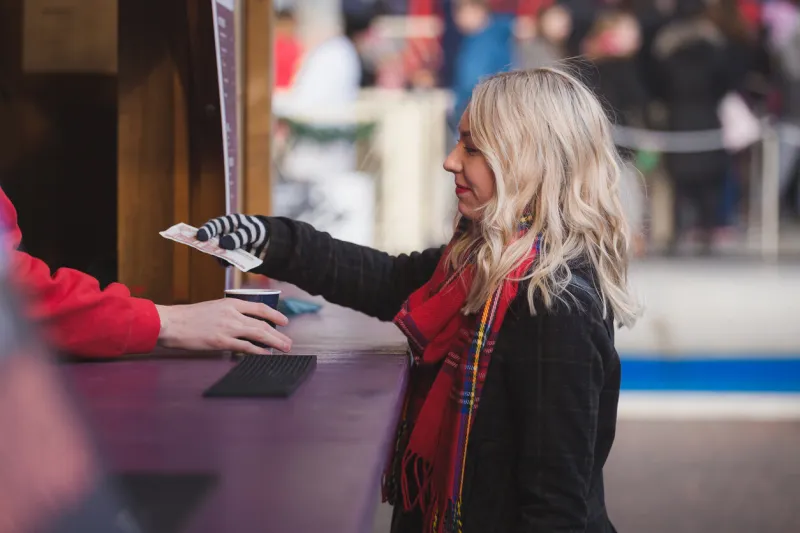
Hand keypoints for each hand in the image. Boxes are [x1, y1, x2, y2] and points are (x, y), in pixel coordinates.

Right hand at [155, 299, 291, 353]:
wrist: (171, 323)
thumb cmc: (188, 317)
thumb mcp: (213, 308)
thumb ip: (229, 314)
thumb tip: (243, 325)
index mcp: (229, 303)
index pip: (259, 307)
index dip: (275, 314)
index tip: (284, 321)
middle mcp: (232, 313)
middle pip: (262, 323)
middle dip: (278, 333)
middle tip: (288, 342)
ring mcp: (227, 327)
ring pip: (258, 334)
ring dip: (274, 342)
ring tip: (284, 348)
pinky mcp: (221, 341)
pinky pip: (245, 347)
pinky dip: (258, 351)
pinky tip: (266, 354)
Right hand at [196, 214, 269, 259]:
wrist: (266, 243)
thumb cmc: (256, 231)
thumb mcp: (251, 231)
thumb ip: (238, 236)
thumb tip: (223, 244)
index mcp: (227, 223)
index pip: (214, 225)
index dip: (206, 230)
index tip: (200, 236)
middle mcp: (222, 234)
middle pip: (211, 239)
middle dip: (207, 245)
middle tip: (206, 250)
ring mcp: (224, 246)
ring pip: (216, 251)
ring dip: (218, 256)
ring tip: (224, 259)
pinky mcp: (228, 256)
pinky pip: (223, 260)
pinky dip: (225, 262)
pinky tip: (230, 263)